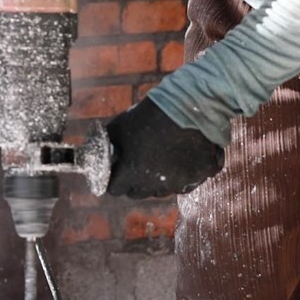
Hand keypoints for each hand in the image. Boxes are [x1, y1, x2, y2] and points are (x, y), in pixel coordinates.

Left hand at [104, 98, 224, 198]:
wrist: (187, 105)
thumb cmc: (150, 116)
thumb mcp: (120, 125)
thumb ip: (107, 141)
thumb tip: (99, 148)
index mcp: (133, 173)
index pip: (115, 189)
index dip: (113, 180)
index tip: (116, 172)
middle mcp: (156, 184)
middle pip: (139, 193)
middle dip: (134, 182)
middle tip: (137, 165)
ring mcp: (180, 182)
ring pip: (163, 191)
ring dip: (158, 181)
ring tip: (160, 160)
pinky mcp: (200, 176)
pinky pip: (188, 182)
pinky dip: (184, 174)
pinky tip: (182, 159)